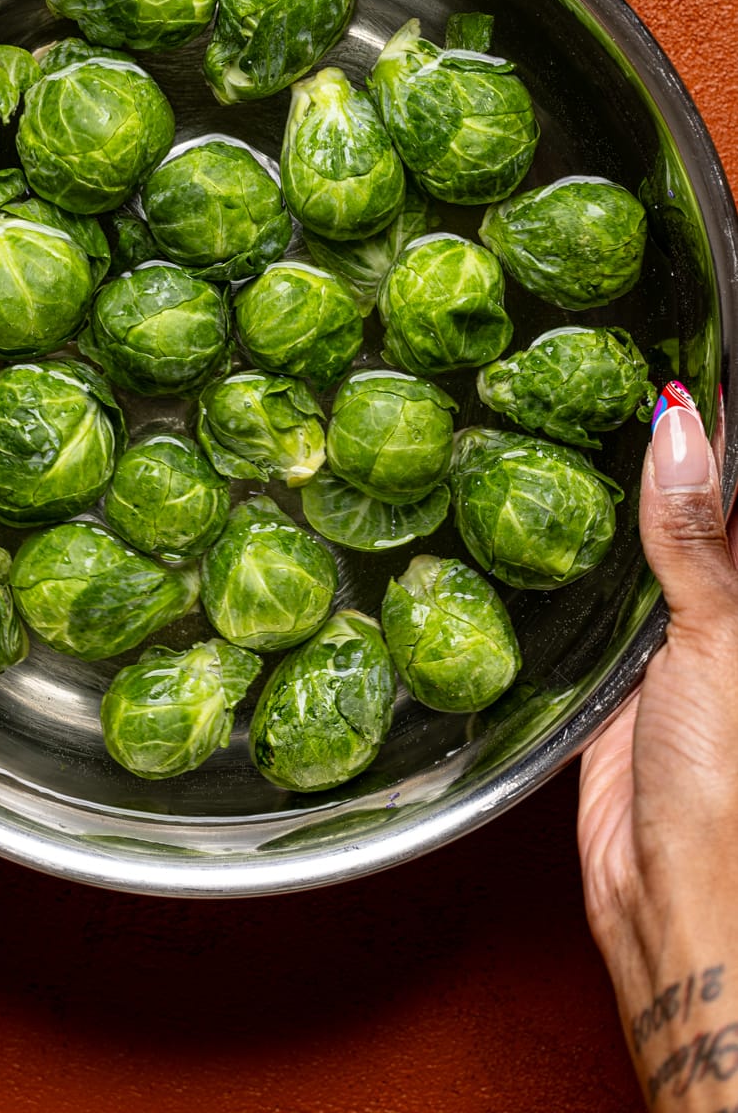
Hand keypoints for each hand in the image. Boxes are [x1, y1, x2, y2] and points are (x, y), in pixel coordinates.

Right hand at [579, 389, 737, 1109]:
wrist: (668, 900)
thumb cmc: (728, 785)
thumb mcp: (721, 643)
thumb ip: (696, 537)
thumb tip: (678, 426)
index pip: (731, 487)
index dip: (707, 426)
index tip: (671, 344)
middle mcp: (722, 601)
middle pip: (689, 503)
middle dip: (652, 446)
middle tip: (594, 363)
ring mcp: (668, 632)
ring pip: (635, 540)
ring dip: (604, 490)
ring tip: (555, 406)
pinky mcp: (611, 664)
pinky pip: (587, 590)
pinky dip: (563, 550)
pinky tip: (526, 502)